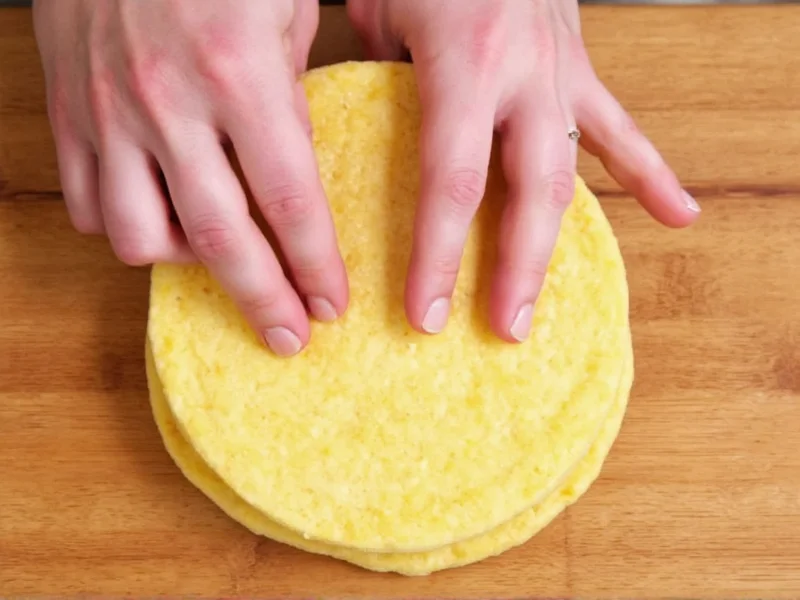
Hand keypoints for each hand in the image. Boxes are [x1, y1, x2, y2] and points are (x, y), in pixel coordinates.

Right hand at [33, 0, 347, 355]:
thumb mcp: (286, 10)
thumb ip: (294, 101)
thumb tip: (296, 176)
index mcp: (241, 75)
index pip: (290, 204)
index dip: (314, 268)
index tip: (332, 306)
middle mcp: (169, 104)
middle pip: (221, 240)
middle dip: (262, 300)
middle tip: (290, 337)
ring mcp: (109, 112)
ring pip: (139, 237)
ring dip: (186, 265)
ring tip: (221, 262)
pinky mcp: (67, 111)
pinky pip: (86, 204)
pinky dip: (124, 227)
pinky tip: (158, 219)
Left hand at [347, 0, 699, 341]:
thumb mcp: (380, 6)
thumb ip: (375, 77)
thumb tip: (362, 136)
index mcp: (465, 59)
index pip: (452, 180)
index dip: (439, 254)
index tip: (426, 313)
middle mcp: (523, 72)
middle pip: (527, 191)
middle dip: (515, 268)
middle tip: (503, 329)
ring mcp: (560, 71)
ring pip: (570, 172)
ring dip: (561, 245)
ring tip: (543, 307)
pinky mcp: (580, 65)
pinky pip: (619, 127)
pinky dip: (647, 173)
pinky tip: (678, 215)